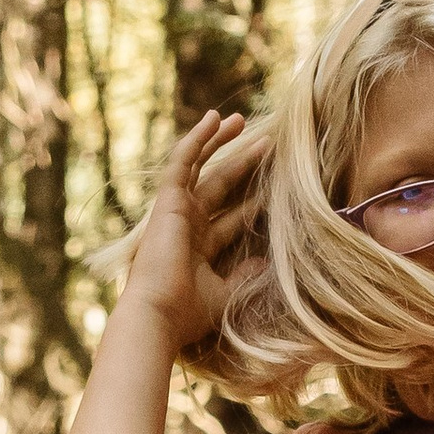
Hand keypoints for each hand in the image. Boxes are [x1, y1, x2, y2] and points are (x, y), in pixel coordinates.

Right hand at [123, 110, 269, 351]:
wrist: (158, 315)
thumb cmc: (188, 314)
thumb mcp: (225, 294)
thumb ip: (243, 276)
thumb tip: (265, 262)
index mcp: (198, 247)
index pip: (230, 218)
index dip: (251, 202)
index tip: (275, 188)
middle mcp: (187, 225)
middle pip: (220, 185)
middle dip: (242, 164)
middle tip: (267, 143)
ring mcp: (177, 210)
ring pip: (201, 166)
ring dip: (220, 143)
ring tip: (241, 120)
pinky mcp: (168, 201)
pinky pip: (184, 161)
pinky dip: (198, 139)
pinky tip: (215, 118)